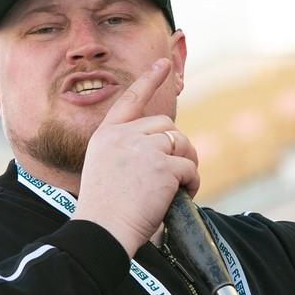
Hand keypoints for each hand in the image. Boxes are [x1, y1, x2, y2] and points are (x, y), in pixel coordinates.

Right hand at [73, 58, 198, 255]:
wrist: (102, 230)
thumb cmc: (104, 210)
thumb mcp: (106, 169)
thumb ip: (129, 152)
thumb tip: (164, 147)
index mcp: (106, 135)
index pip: (131, 99)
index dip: (149, 79)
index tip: (164, 63)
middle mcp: (124, 135)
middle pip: (165, 125)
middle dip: (176, 146)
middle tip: (177, 172)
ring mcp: (143, 148)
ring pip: (181, 143)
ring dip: (187, 163)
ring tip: (181, 186)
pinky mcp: (162, 167)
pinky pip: (189, 167)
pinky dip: (192, 182)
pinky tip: (183, 195)